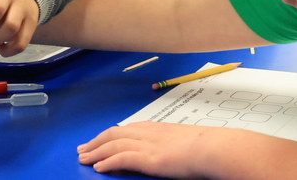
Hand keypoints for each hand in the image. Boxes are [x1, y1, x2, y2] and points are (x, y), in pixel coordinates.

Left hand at [77, 121, 214, 177]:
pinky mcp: (148, 158)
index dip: (112, 135)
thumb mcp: (188, 142)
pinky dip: (107, 161)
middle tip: (83, 148)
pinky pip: (120, 158)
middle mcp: (149, 133)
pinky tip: (98, 167)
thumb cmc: (208, 147)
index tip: (101, 139)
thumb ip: (176, 145)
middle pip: (115, 134)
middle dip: (97, 141)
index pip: (128, 129)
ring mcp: (148, 145)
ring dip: (96, 151)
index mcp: (159, 128)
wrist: (213, 148)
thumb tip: (176, 153)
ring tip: (84, 159)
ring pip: (113, 144)